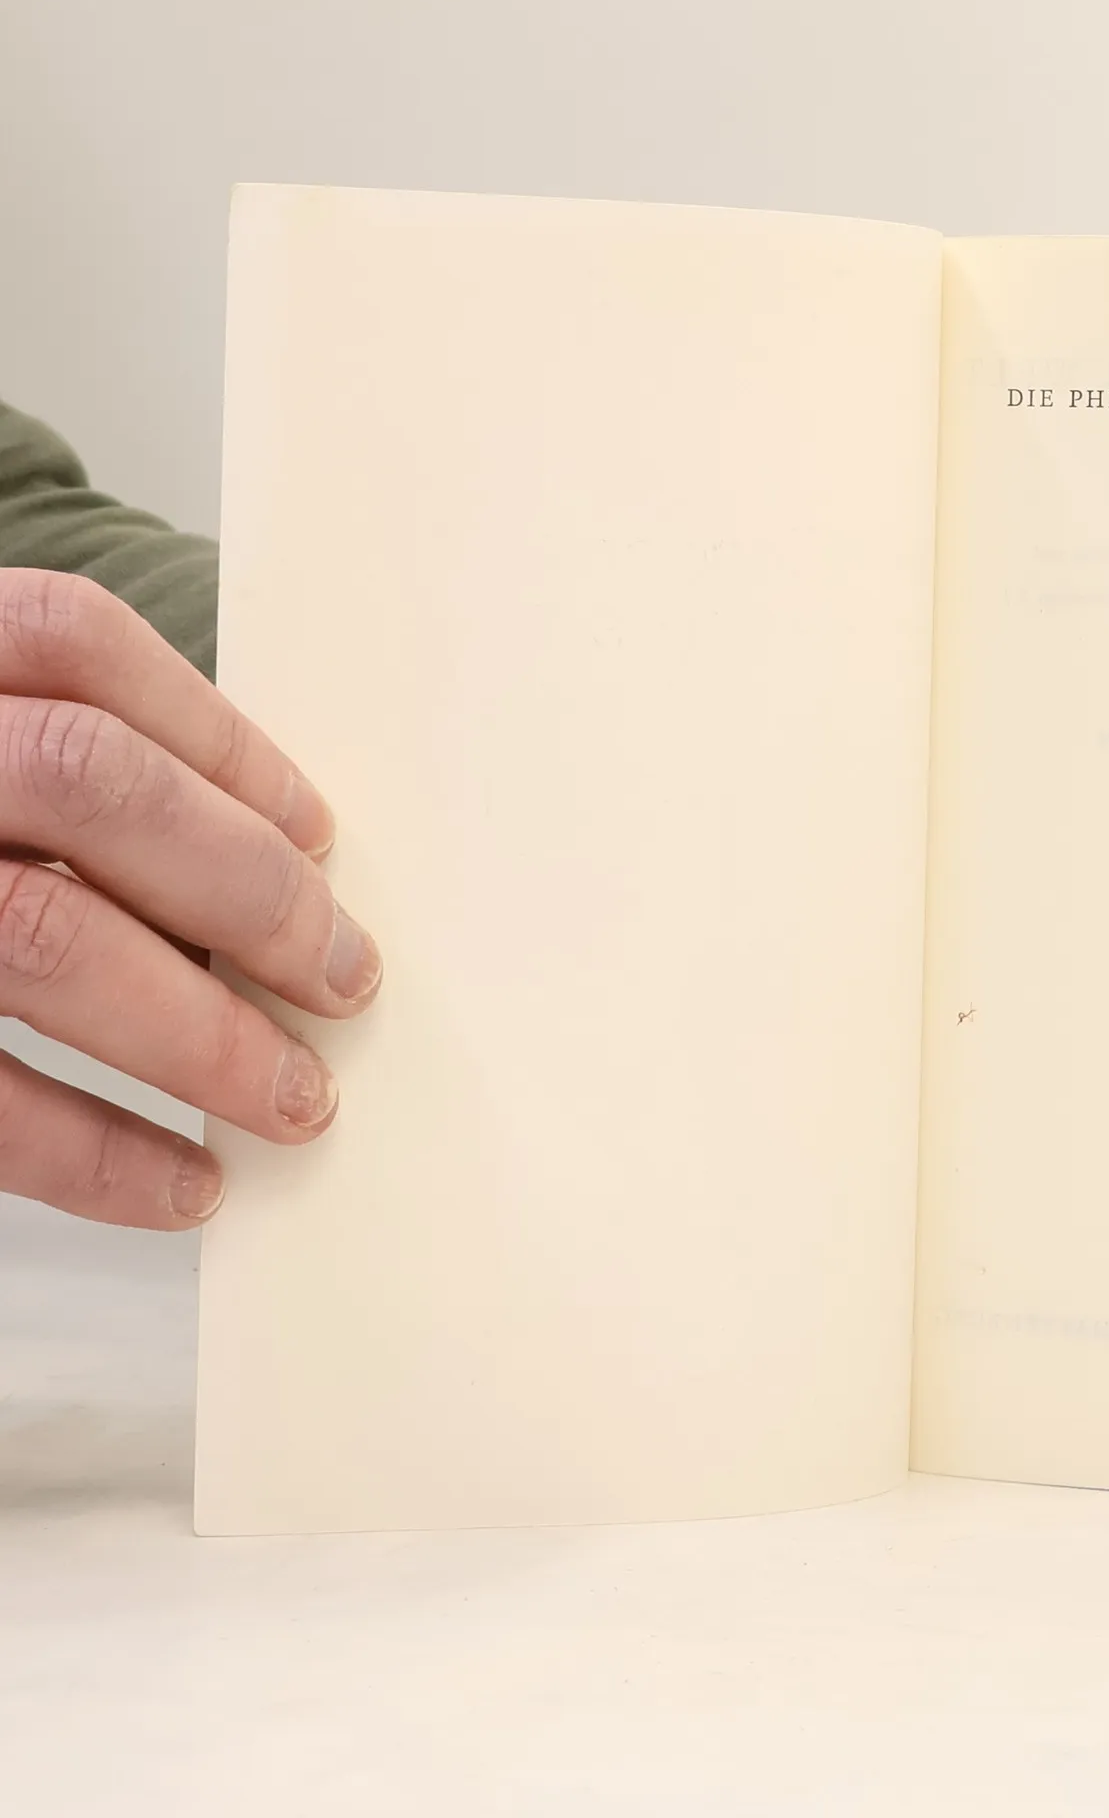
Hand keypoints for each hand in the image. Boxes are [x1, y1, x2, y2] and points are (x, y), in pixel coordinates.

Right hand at [0, 571, 379, 1227]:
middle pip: (88, 783)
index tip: (319, 834)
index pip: (75, 645)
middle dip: (247, 891)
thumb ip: (39, 764)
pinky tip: (181, 1183)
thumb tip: (262, 862)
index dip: (220, 739)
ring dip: (199, 1033)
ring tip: (295, 1100)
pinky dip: (92, 1151)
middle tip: (348, 981)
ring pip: (43, 936)